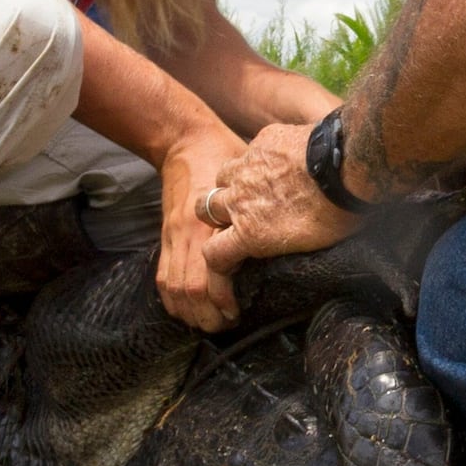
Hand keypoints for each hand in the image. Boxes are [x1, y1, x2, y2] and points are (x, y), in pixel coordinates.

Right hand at [155, 125, 247, 331]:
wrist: (186, 139)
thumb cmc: (227, 155)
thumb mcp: (255, 178)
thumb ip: (267, 207)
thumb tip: (303, 228)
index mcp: (212, 221)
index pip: (212, 276)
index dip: (222, 301)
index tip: (237, 312)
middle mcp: (190, 232)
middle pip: (190, 289)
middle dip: (205, 315)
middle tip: (225, 326)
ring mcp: (174, 235)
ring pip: (173, 286)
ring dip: (188, 311)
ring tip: (207, 322)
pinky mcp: (166, 234)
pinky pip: (163, 275)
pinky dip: (172, 298)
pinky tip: (186, 309)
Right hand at [197, 120, 364, 291]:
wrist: (347, 165)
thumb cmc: (338, 211)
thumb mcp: (308, 245)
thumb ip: (281, 245)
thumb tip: (284, 247)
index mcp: (250, 233)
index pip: (213, 254)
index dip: (219, 261)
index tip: (229, 262)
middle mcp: (239, 199)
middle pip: (206, 209)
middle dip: (218, 214)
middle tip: (240, 215)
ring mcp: (247, 166)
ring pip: (222, 176)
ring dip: (233, 183)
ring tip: (256, 185)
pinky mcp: (262, 141)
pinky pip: (252, 151)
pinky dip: (261, 159)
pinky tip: (283, 160)